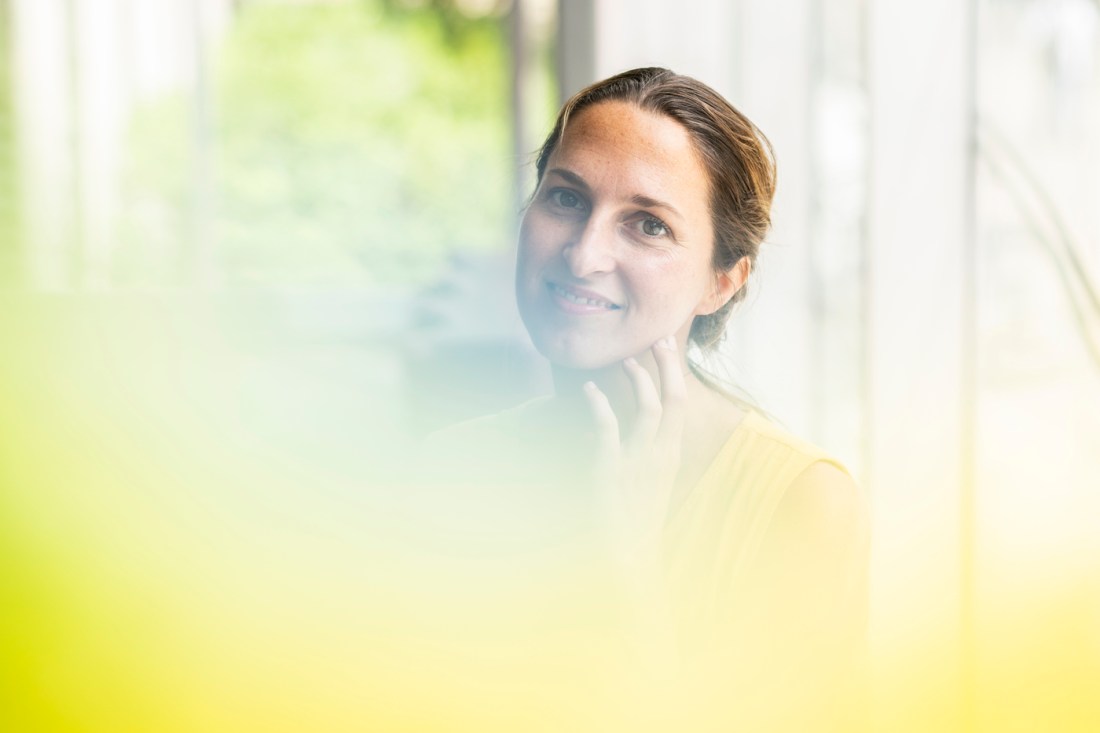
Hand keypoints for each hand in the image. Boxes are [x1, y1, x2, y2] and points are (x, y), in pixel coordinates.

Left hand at [583, 336, 686, 567]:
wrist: (630, 562)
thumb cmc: (635, 520)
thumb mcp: (646, 480)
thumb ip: (642, 450)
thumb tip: (625, 423)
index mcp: (670, 456)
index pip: (679, 404)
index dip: (673, 371)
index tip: (665, 344)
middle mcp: (660, 457)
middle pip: (672, 400)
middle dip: (666, 365)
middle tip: (657, 337)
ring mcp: (638, 466)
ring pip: (647, 411)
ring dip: (638, 380)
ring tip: (625, 360)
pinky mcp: (611, 475)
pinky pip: (609, 434)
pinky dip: (600, 408)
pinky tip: (589, 392)